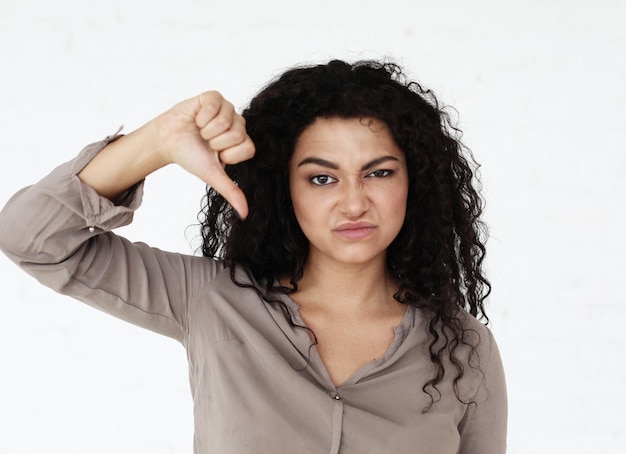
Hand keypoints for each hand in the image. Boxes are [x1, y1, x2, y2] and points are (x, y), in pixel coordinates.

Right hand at [154, 91, 254, 217]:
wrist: (167, 141)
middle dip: (216, 142)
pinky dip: (202, 116)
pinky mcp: (213, 97)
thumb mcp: (213, 175)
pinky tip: (196, 118)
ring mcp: (227, 108)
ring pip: (227, 120)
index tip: (216, 155)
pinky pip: (215, 104)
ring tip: (201, 131)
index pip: (248, 148)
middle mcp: (238, 124)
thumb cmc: (191, 156)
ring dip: (207, 130)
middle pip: (238, 134)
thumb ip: (231, 191)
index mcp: (241, 142)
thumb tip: (245, 215)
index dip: (229, 154)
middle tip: (206, 142)